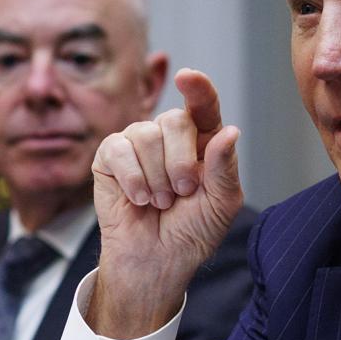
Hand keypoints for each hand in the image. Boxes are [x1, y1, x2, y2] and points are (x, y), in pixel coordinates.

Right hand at [88, 69, 242, 338]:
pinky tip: (139, 199)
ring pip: (146, 135)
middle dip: (181, 162)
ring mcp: (138, 142)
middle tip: (183, 193)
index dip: (198, 88)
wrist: (156, 261)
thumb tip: (230, 131)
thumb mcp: (221, 204)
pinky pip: (119, 149)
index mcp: (202, 141)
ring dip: (157, 178)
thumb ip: (225, 168)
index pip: (202, 105)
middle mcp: (170, 136)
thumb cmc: (192, 232)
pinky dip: (133, 179)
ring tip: (160, 202)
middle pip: (175, 120)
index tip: (188, 78)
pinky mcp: (110, 156)